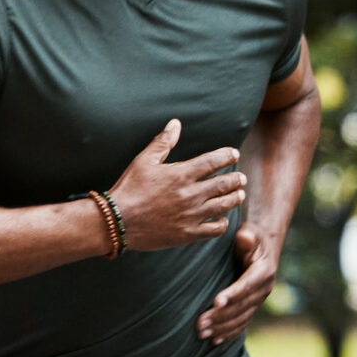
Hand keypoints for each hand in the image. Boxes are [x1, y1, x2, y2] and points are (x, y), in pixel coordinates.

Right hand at [106, 119, 246, 252]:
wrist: (116, 221)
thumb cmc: (128, 189)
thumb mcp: (143, 161)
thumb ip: (162, 142)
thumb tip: (175, 123)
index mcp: (181, 174)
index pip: (214, 161)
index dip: (227, 156)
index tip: (234, 154)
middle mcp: (190, 194)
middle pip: (225, 183)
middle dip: (236, 179)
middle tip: (241, 178)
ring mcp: (191, 215)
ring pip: (224, 205)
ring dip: (235, 198)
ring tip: (239, 195)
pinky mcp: (187, 233)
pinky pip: (215, 229)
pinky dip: (222, 222)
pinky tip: (221, 218)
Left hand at [197, 224, 276, 343]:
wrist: (262, 247)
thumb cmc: (251, 238)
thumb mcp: (251, 233)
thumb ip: (247, 236)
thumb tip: (243, 237)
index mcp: (263, 271)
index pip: (246, 285)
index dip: (233, 294)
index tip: (216, 302)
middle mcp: (263, 289)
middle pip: (241, 306)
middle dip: (220, 316)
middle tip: (200, 324)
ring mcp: (258, 300)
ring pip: (240, 318)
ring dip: (221, 327)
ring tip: (201, 333)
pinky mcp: (252, 307)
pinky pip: (242, 322)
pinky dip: (229, 332)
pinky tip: (214, 341)